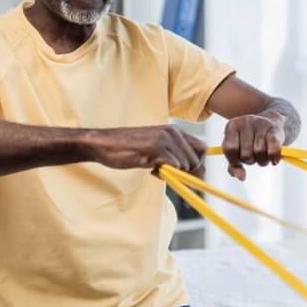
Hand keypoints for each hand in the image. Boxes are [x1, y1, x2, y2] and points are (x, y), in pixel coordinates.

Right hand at [88, 125, 206, 176]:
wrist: (104, 144)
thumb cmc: (129, 148)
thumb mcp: (157, 147)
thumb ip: (175, 155)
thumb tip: (197, 173)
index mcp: (174, 130)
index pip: (202, 148)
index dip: (199, 164)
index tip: (190, 175)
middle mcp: (172, 132)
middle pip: (197, 159)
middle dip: (189, 174)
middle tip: (169, 175)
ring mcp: (164, 139)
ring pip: (185, 165)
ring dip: (173, 173)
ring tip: (155, 169)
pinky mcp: (155, 148)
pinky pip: (172, 167)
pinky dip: (163, 174)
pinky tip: (150, 170)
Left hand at [221, 112, 285, 180]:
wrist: (270, 124)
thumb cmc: (250, 140)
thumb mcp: (237, 149)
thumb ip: (234, 166)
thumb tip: (241, 177)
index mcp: (232, 126)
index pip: (230, 149)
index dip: (235, 160)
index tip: (239, 160)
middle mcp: (245, 121)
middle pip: (245, 153)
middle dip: (250, 160)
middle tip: (253, 156)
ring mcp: (260, 123)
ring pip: (259, 152)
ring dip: (262, 160)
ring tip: (262, 156)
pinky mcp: (274, 129)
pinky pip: (273, 149)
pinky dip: (273, 158)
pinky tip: (274, 160)